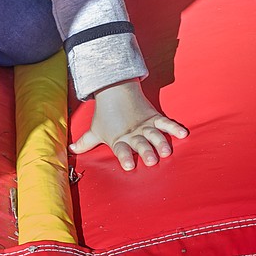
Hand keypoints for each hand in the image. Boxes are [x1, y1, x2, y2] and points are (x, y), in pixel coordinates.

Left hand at [70, 80, 187, 170]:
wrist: (115, 89)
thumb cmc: (105, 115)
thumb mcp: (96, 129)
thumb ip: (86, 142)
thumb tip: (71, 149)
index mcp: (119, 139)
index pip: (121, 150)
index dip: (124, 157)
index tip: (129, 166)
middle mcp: (133, 133)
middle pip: (140, 143)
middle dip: (145, 152)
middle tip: (151, 160)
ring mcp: (144, 125)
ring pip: (154, 134)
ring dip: (160, 142)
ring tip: (166, 151)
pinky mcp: (154, 118)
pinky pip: (166, 123)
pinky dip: (174, 128)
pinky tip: (183, 134)